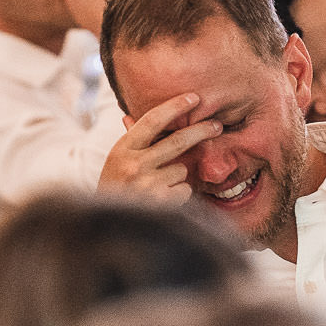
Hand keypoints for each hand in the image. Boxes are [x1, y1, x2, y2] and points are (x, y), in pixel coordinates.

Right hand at [98, 92, 221, 200]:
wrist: (108, 227)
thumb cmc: (115, 191)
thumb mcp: (116, 164)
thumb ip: (130, 143)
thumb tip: (128, 116)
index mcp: (122, 149)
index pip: (152, 120)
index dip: (174, 107)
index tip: (193, 98)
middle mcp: (134, 164)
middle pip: (178, 141)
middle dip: (201, 131)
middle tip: (217, 126)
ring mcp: (148, 184)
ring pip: (181, 170)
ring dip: (176, 177)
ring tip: (157, 188)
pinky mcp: (161, 202)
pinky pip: (184, 189)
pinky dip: (178, 195)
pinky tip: (162, 201)